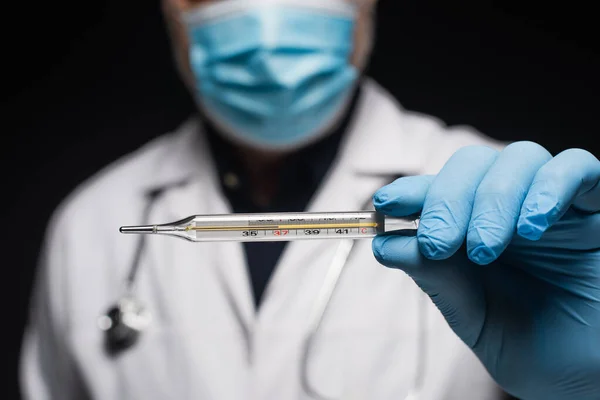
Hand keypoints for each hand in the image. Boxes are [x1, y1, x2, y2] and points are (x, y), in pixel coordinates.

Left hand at [372, 142, 599, 399]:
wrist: (593, 378)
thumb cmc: (537, 350)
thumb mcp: (474, 317)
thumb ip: (437, 278)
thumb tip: (385, 244)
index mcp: (476, 231)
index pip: (440, 192)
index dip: (412, 190)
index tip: (386, 203)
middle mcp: (511, 210)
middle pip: (473, 164)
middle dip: (447, 198)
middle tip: (439, 242)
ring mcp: (553, 205)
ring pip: (518, 158)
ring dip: (492, 197)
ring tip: (485, 248)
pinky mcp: (596, 208)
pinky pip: (577, 167)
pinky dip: (549, 187)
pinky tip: (532, 226)